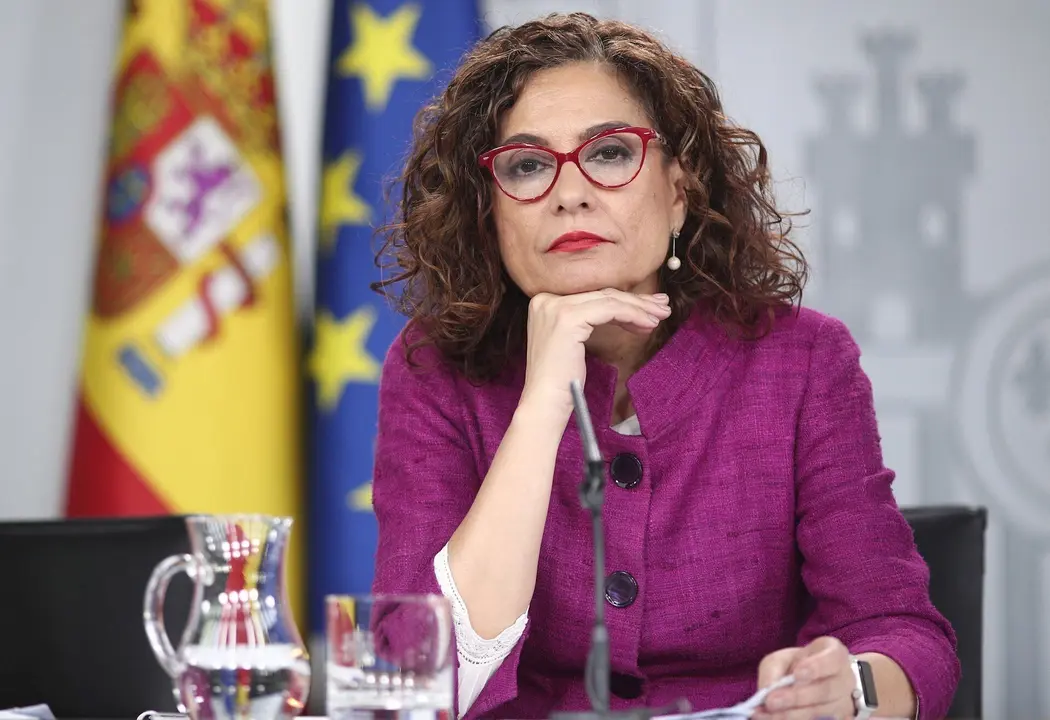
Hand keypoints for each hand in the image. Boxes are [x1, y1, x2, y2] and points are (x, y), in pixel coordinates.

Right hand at [518, 288, 670, 420]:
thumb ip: (588, 319)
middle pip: (601, 294)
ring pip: (608, 300)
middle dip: (635, 301)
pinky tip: (647, 324)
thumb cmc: (562, 381)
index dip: (623, 300)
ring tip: (660, 316)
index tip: (647, 306)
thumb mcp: (573, 341)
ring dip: (639, 308)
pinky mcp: (568, 317)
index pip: (592, 295)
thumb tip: (621, 307)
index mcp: (543, 302)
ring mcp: (555, 307)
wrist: (545, 402)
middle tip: (660, 307)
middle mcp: (545, 299)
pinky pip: (610, 309)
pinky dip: (632, 315)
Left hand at [754, 636, 856, 719]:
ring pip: (825, 712)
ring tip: (769, 715)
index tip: (797, 674)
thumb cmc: (797, 667)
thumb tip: (767, 689)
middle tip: (771, 701)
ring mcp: (846, 703)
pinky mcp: (841, 719)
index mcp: (835, 655)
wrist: (815, 683)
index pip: (833, 658)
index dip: (816, 667)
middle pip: (827, 690)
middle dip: (797, 697)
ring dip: (794, 715)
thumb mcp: (782, 659)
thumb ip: (773, 670)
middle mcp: (846, 679)